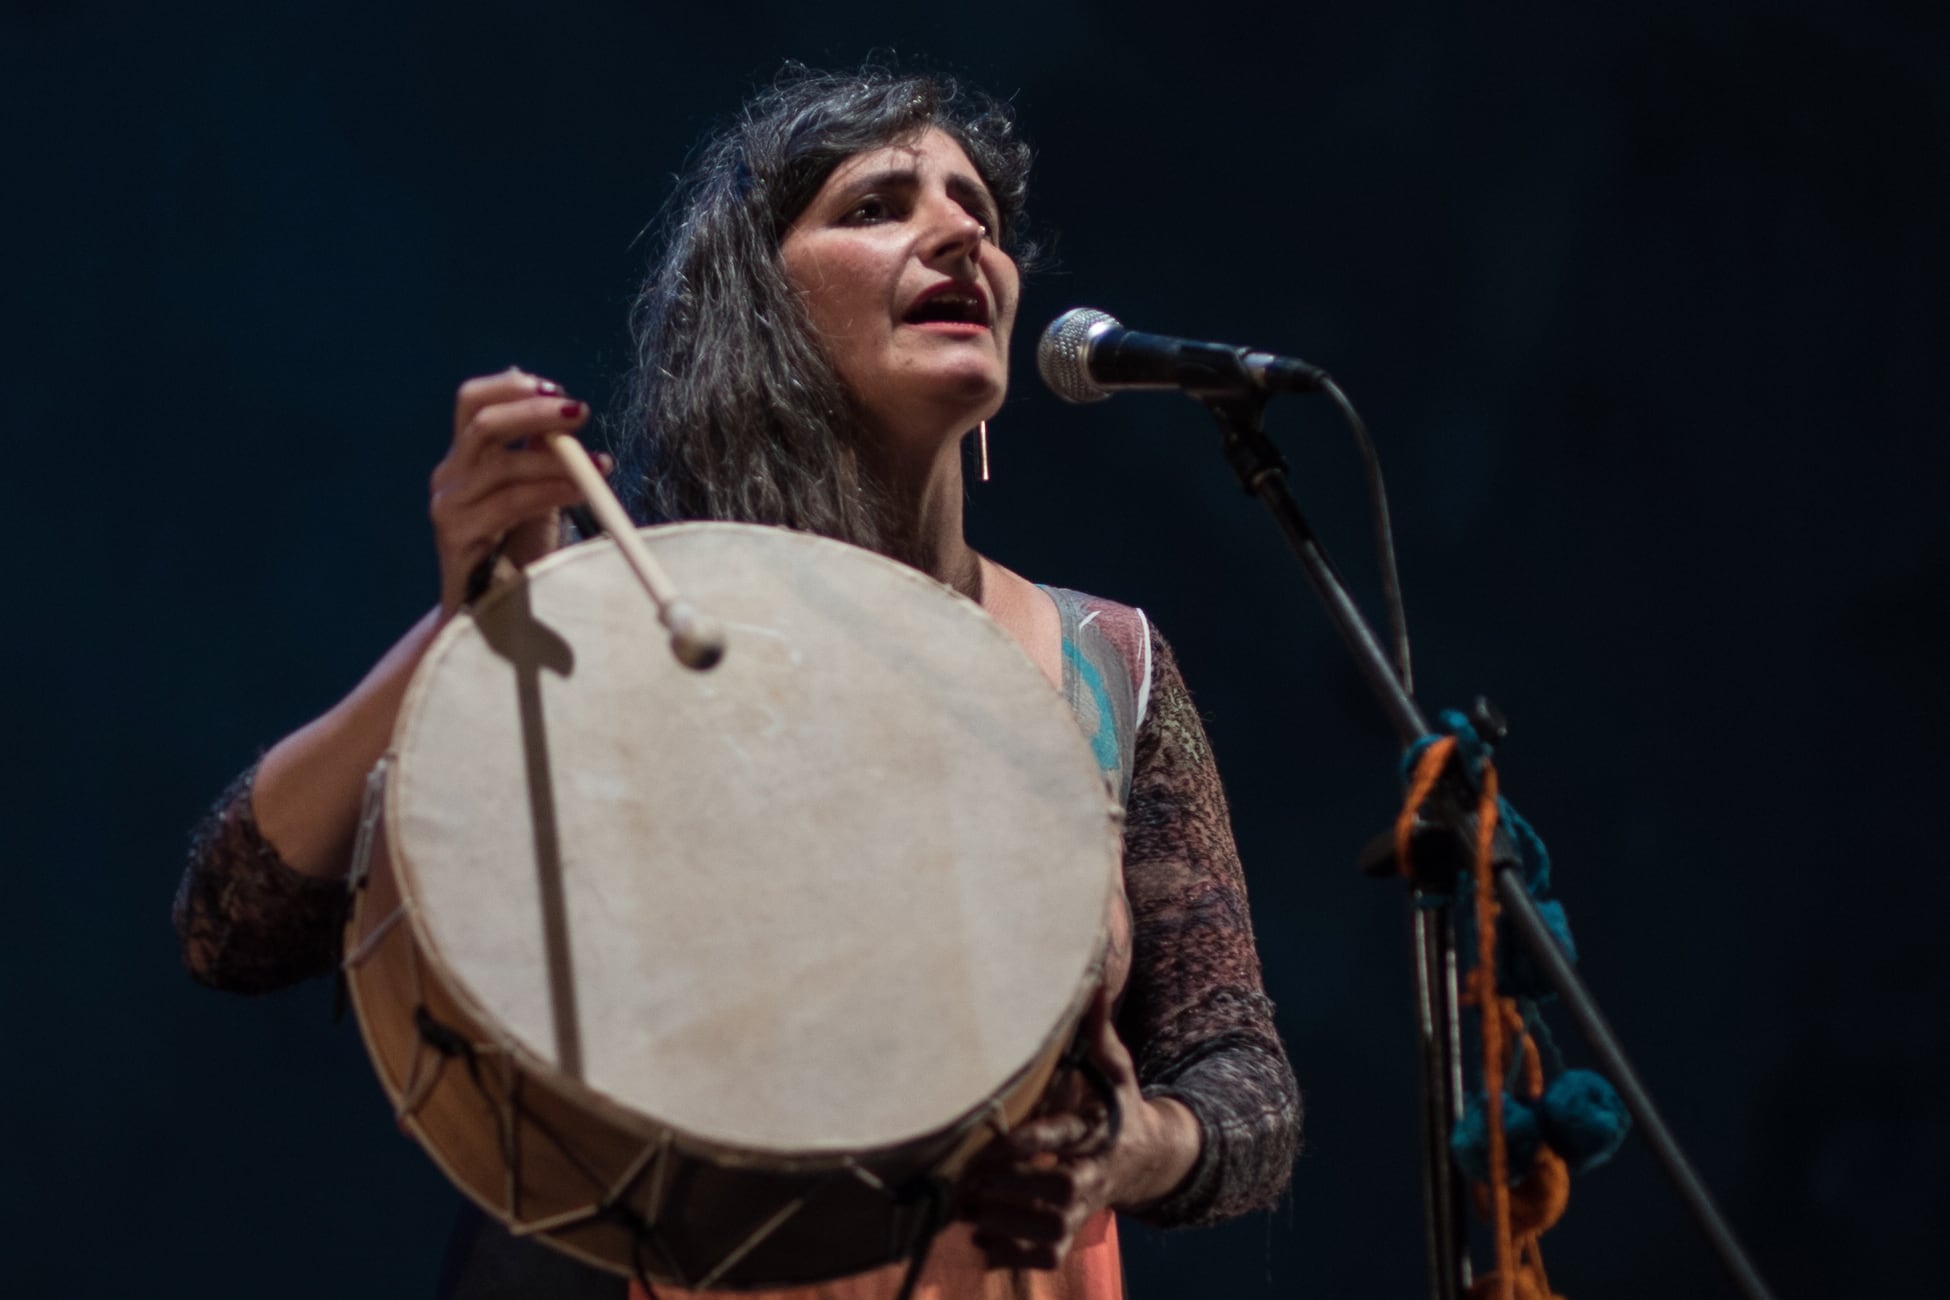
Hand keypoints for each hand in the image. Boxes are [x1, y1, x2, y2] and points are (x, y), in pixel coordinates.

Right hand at [429, 368, 612, 615]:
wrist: (494, 611)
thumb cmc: (518, 547)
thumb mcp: (534, 490)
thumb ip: (538, 454)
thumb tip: (560, 411)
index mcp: (465, 456)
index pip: (472, 400)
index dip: (511, 386)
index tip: (557, 388)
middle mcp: (449, 474)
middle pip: (484, 422)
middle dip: (536, 411)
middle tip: (581, 412)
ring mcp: (448, 505)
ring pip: (502, 465)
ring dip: (557, 460)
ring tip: (599, 465)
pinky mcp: (455, 536)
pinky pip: (510, 504)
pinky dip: (551, 492)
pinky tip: (582, 491)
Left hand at [957, 990, 1202, 1269]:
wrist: (1144, 1161)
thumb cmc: (1117, 1104)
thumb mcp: (1114, 1068)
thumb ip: (1098, 1032)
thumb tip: (1091, 982)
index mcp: (1100, 1130)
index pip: (1069, 1136)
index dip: (1037, 1141)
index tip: (1003, 1141)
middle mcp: (1093, 1174)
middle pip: (1058, 1187)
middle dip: (1015, 1183)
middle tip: (972, 1175)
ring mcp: (1081, 1210)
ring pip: (1047, 1227)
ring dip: (1005, 1218)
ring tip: (967, 1204)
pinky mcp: (1068, 1235)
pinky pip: (1042, 1257)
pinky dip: (1010, 1253)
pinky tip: (981, 1237)